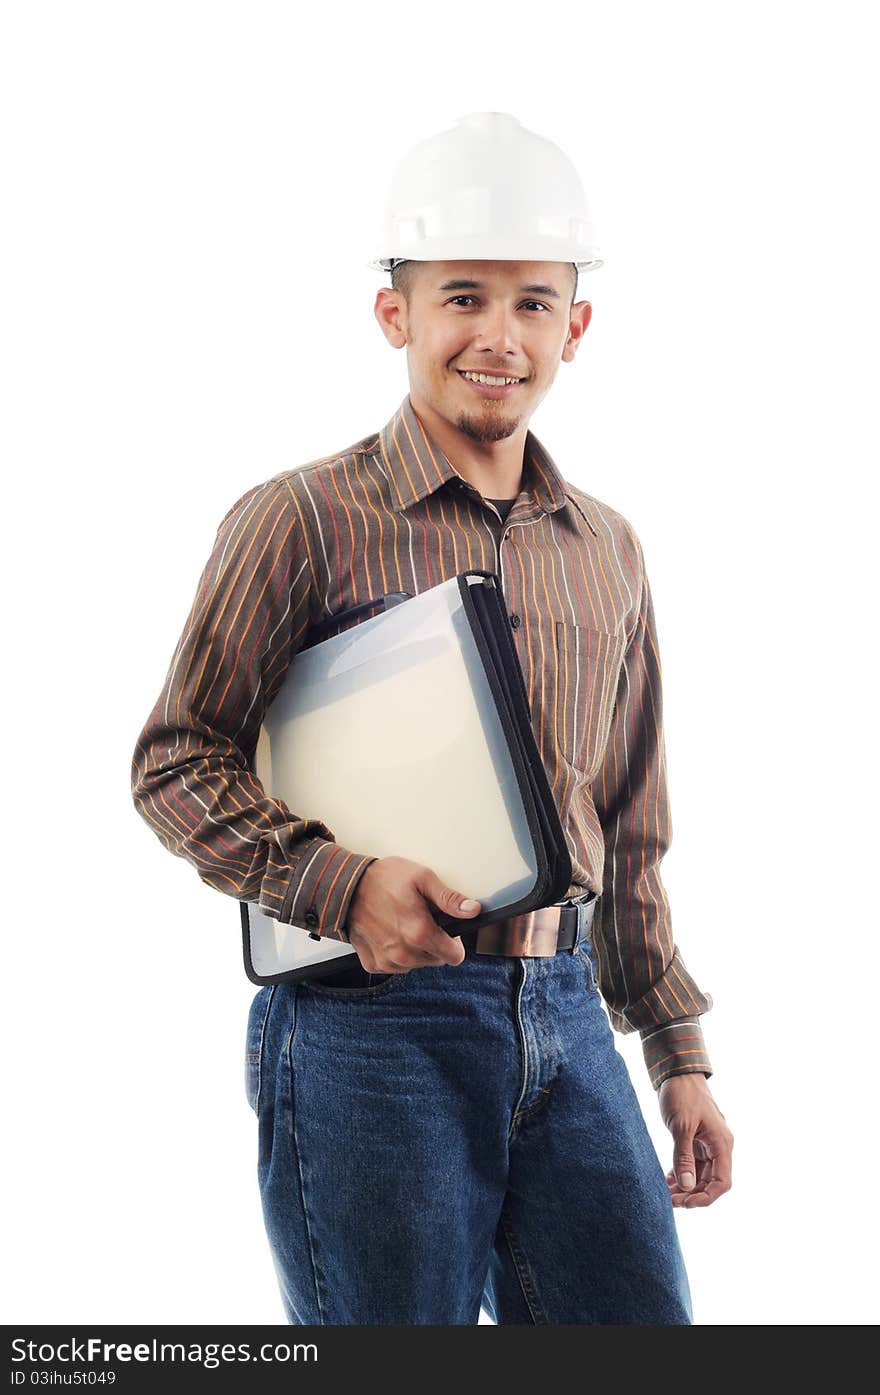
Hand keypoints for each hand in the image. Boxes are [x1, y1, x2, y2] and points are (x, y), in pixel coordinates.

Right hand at [345, 856, 481, 972]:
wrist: (344, 887)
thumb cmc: (382, 879)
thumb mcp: (422, 878)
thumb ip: (449, 898)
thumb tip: (472, 910)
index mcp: (420, 933)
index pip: (455, 956)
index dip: (454, 941)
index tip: (445, 927)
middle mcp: (404, 954)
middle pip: (436, 960)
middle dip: (435, 943)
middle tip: (421, 919)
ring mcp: (388, 962)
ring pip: (417, 964)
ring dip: (416, 949)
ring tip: (402, 923)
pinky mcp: (374, 964)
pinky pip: (396, 966)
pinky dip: (397, 952)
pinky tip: (389, 932)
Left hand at [658, 1073, 733, 1208]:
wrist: (676, 1072)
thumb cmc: (682, 1094)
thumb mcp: (681, 1127)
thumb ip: (684, 1157)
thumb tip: (687, 1187)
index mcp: (722, 1144)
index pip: (722, 1182)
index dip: (706, 1197)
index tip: (686, 1203)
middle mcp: (718, 1146)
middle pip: (711, 1181)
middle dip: (692, 1194)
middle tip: (670, 1201)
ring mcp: (707, 1143)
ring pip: (700, 1174)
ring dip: (685, 1186)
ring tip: (666, 1194)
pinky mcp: (696, 1140)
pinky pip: (692, 1164)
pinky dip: (682, 1173)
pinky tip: (668, 1180)